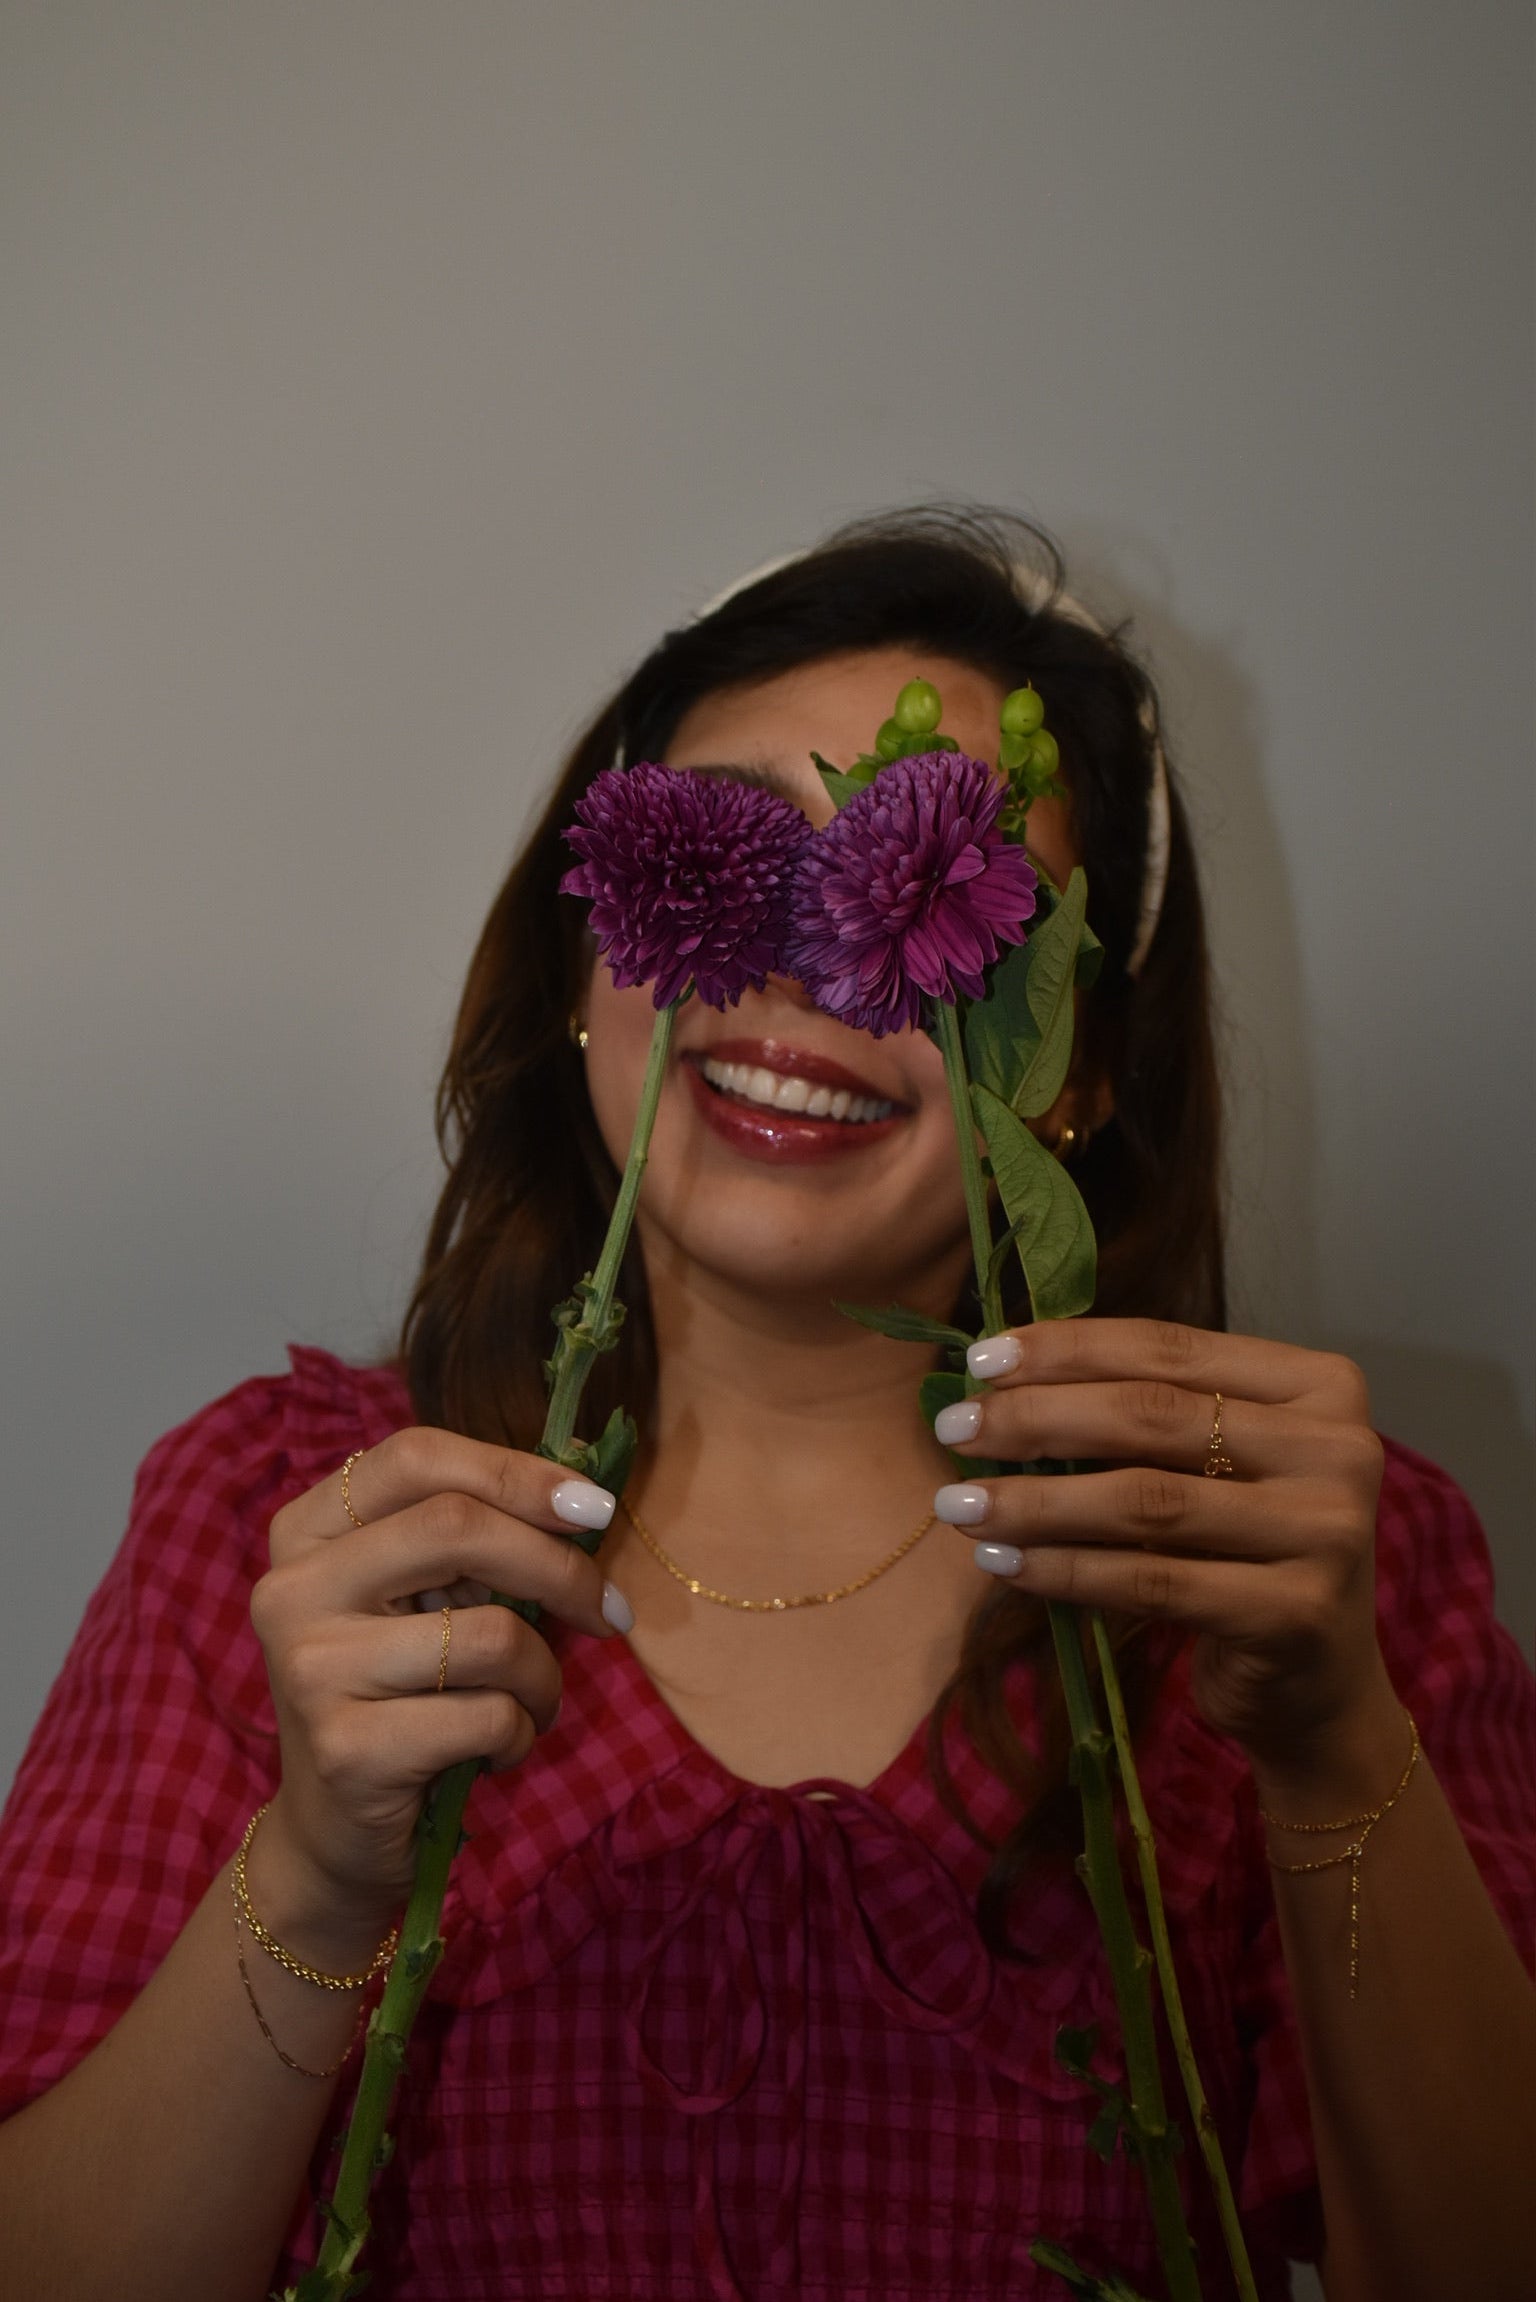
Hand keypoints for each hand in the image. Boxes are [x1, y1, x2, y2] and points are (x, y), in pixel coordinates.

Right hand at [249, 1429, 630, 1939]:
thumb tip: (584, 1498)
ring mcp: (312, 1667)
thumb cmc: (400, 1695)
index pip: (417, 1457)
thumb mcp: (421, 1600)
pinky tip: (497, 1750)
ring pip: (490, 1633)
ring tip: (533, 1702)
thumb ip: (475, 1540)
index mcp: (308, 1530)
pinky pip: (487, 1714)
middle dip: (560, 1568)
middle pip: (457, 1528)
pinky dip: (519, 1734)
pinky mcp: (345, 1747)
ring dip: (544, 1675)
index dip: (517, 1472)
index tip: (594, 1508)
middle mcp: (294, 1587)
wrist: (332, 1833)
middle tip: (610, 1612)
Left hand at [933, 1318, 1391, 1767]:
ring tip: (959, 1503)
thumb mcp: (1215, 1465)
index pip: (1171, 1348)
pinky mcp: (1295, 1613)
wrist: (1319, 1688)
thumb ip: (1144, 1415)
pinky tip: (1004, 1563)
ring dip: (1035, 1500)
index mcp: (1320, 1385)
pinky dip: (1065, 1570)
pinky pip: (1151, 1582)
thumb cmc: (1246, 1553)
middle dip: (1036, 1417)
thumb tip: (1002, 1380)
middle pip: (1152, 1416)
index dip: (1068, 1349)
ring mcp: (1325, 1533)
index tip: (980, 1359)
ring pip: (1144, 1501)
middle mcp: (1338, 1449)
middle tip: (953, 1427)